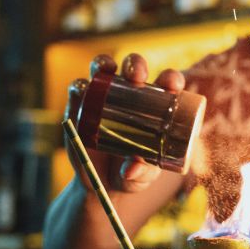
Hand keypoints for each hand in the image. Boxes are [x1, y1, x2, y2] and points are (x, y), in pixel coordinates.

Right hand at [65, 53, 184, 192]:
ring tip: (106, 69)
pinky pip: (77, 90)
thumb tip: (131, 169)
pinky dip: (78, 87)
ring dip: (104, 63)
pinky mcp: (80, 107)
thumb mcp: (142, 176)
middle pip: (134, 68)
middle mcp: (130, 94)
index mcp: (156, 105)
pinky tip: (81, 89)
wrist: (103, 185)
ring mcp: (103, 97)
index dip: (171, 79)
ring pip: (102, 68)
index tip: (172, 86)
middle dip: (136, 65)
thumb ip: (141, 172)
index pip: (166, 84)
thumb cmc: (134, 174)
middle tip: (136, 77)